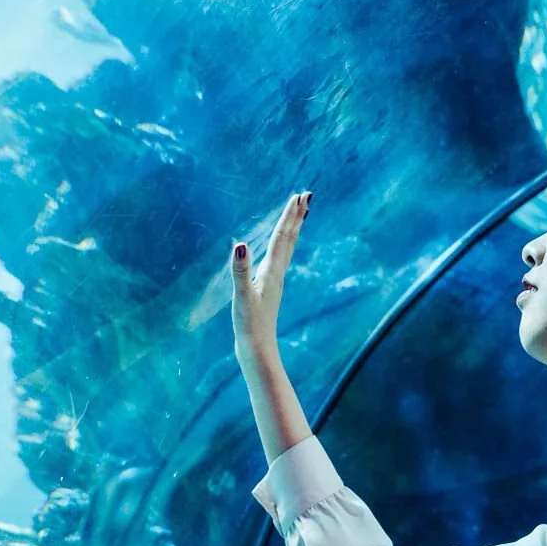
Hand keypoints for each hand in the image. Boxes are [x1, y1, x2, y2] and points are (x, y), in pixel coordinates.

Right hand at [231, 191, 310, 357]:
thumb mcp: (242, 298)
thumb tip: (240, 245)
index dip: (289, 216)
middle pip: (289, 240)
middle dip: (296, 217)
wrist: (257, 349)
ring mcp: (274, 281)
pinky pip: (278, 259)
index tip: (299, 196)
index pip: (282, 238)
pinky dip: (282, 246)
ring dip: (292, 229)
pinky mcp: (268, 289)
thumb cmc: (249, 325)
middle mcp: (276, 273)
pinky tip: (278, 247)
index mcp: (271, 272)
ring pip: (286, 249)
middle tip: (306, 196)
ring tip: (299, 214)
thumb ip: (240, 271)